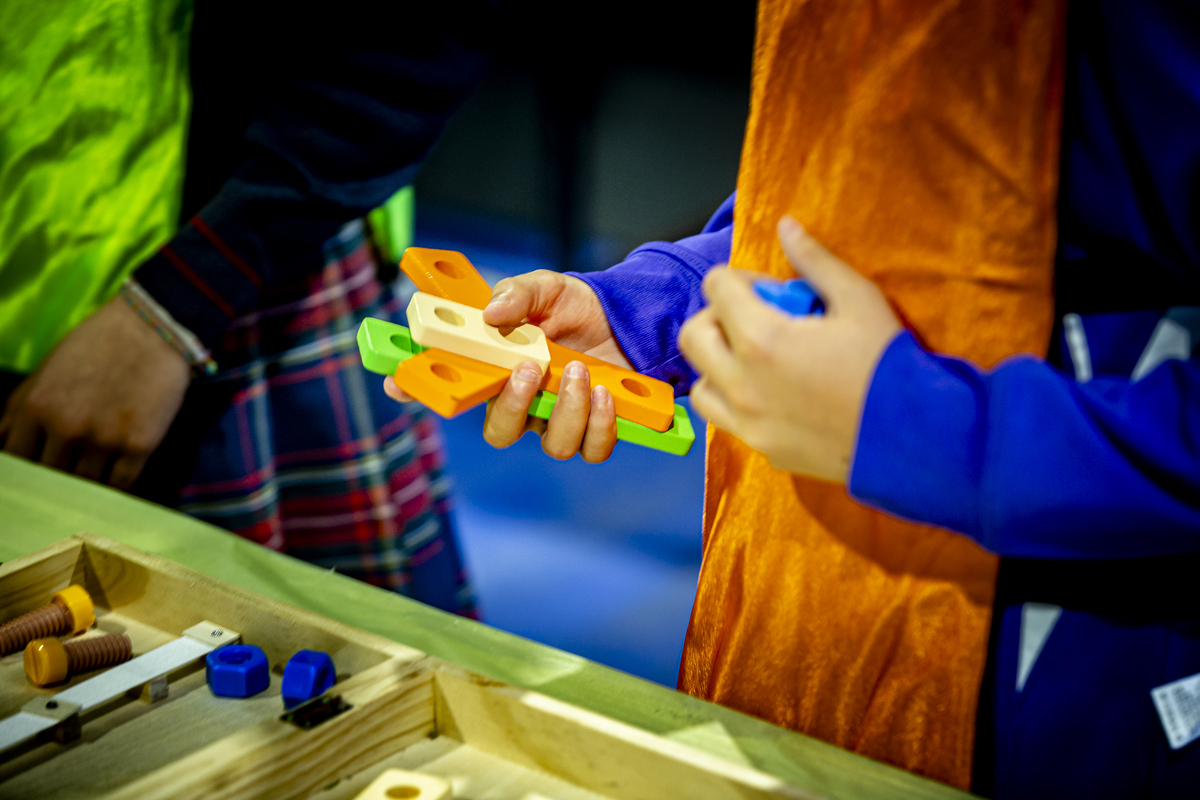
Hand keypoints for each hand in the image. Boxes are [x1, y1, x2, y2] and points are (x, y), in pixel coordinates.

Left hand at [0, 295, 190, 487]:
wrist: (153, 328)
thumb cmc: (96, 343)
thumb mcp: (46, 368)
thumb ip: (19, 406)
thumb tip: (0, 440)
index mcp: (37, 408)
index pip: (18, 460)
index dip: (25, 473)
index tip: (34, 477)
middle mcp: (67, 428)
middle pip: (52, 477)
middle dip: (57, 479)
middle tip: (68, 477)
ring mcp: (104, 439)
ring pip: (86, 485)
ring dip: (88, 485)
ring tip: (93, 480)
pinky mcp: (140, 445)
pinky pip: (122, 484)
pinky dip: (117, 487)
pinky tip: (117, 478)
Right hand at [383, 270, 622, 461]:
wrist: (623, 317)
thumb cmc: (572, 306)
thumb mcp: (545, 288)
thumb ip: (517, 295)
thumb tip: (492, 315)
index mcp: (497, 370)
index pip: (450, 387)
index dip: (418, 390)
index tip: (397, 384)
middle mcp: (523, 403)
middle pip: (499, 432)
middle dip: (512, 406)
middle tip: (529, 370)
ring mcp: (558, 420)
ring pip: (552, 444)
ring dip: (567, 410)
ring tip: (580, 371)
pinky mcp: (595, 429)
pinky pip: (591, 448)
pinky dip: (600, 424)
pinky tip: (605, 393)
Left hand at [678, 216, 902, 481]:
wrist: (913, 437)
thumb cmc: (887, 363)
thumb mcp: (858, 299)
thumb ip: (814, 261)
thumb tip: (785, 226)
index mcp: (761, 338)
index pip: (716, 287)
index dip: (740, 279)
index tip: (769, 290)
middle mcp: (742, 383)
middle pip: (693, 335)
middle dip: (717, 318)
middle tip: (755, 321)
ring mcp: (748, 421)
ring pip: (700, 385)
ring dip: (719, 365)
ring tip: (756, 361)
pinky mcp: (762, 448)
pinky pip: (726, 420)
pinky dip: (736, 402)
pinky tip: (771, 394)